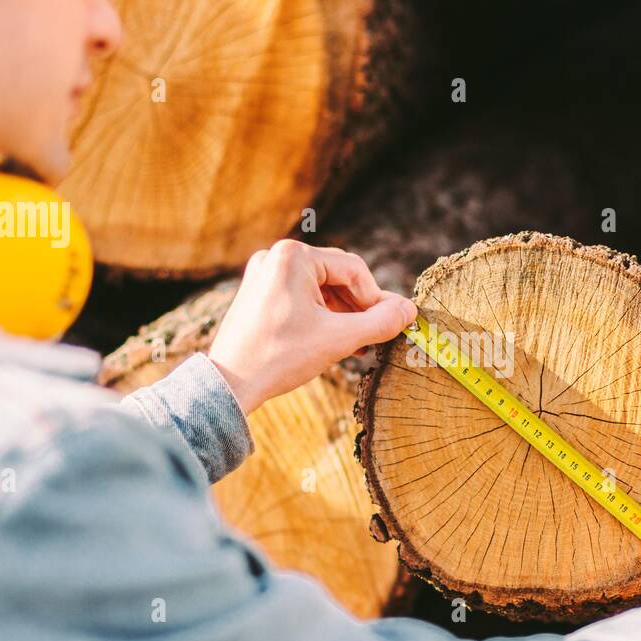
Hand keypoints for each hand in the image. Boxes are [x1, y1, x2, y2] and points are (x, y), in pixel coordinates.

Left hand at [207, 239, 416, 414]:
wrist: (229, 384)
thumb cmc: (280, 357)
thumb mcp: (339, 339)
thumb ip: (380, 322)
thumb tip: (411, 310)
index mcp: (294, 256)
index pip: (354, 270)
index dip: (375, 300)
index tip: (387, 327)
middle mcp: (275, 256)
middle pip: (337, 277)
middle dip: (358, 309)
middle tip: (373, 338)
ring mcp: (264, 274)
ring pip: (320, 289)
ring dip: (341, 315)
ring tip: (354, 345)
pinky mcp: (258, 292)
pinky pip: (301, 297)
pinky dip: (320, 316)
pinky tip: (332, 341)